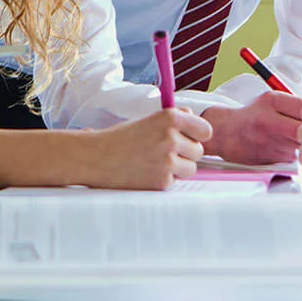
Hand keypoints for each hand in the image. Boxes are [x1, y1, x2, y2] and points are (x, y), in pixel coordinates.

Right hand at [86, 108, 211, 188]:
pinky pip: (175, 182)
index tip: (190, 139)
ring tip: (156, 164)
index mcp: (169, 118)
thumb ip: (174, 121)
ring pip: (190, 168)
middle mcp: (171, 138)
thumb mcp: (149, 120)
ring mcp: (168, 161)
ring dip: (178, 168)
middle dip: (186, 154)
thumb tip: (197, 125)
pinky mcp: (162, 181)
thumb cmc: (120, 138)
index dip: (198, 136)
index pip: (205, 130)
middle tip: (165, 154)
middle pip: (199, 151)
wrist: (96, 157)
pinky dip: (164, 180)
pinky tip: (147, 173)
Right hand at [202, 92, 301, 164]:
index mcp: (271, 107)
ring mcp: (267, 148)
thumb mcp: (274, 99)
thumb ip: (298, 103)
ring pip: (300, 150)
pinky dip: (296, 156)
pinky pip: (292, 161)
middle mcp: (268, 128)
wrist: (226, 133)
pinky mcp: (268, 164)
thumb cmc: (253, 114)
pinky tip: (290, 150)